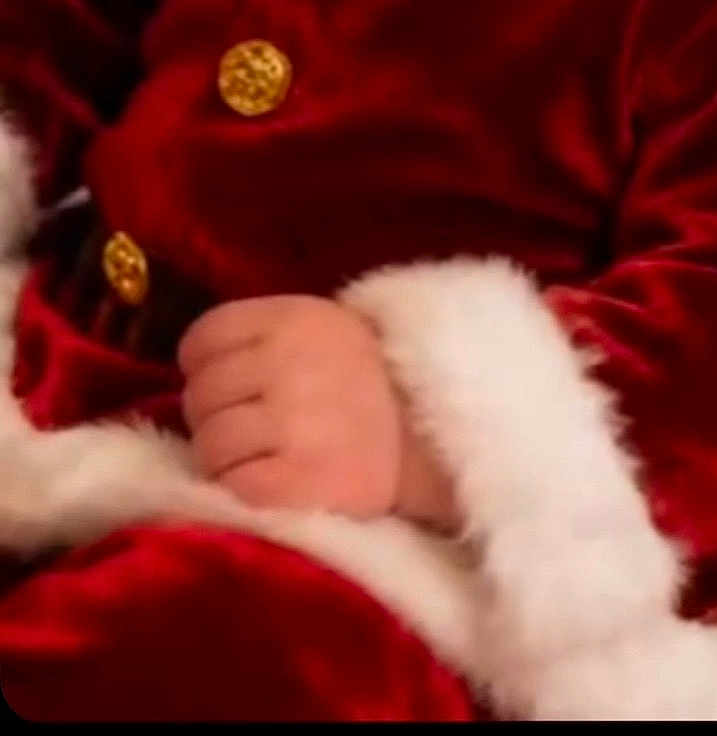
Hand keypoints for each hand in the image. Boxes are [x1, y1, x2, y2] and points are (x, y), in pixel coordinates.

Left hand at [178, 295, 405, 518]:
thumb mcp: (322, 329)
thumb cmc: (363, 384)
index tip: (228, 385)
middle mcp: (291, 363)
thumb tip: (192, 367)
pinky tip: (272, 481)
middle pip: (200, 395)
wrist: (433, 440)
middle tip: (248, 427)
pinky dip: (243, 488)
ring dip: (224, 459)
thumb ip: (262, 336)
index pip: (203, 338)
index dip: (202, 366)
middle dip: (214, 416)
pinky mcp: (301, 480)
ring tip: (258, 457)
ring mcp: (296, 422)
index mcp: (295, 318)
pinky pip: (234, 485)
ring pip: (210, 444)